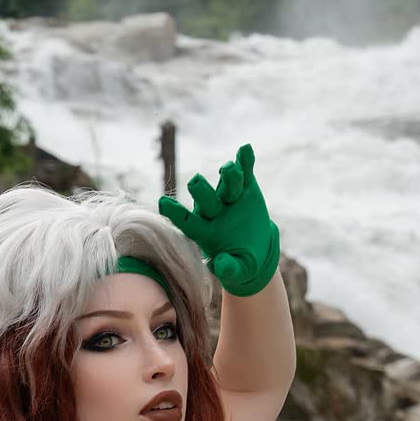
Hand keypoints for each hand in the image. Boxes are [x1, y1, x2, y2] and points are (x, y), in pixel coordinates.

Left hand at [158, 143, 280, 296]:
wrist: (257, 248)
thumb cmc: (240, 264)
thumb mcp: (237, 271)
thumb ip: (228, 269)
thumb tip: (220, 264)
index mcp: (205, 232)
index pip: (186, 222)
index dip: (175, 213)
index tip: (162, 203)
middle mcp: (213, 211)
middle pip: (206, 199)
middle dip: (201, 191)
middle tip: (196, 182)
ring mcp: (229, 198)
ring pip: (226, 184)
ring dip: (228, 177)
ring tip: (229, 170)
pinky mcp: (246, 188)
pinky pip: (245, 172)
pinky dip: (245, 161)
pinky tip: (245, 149)